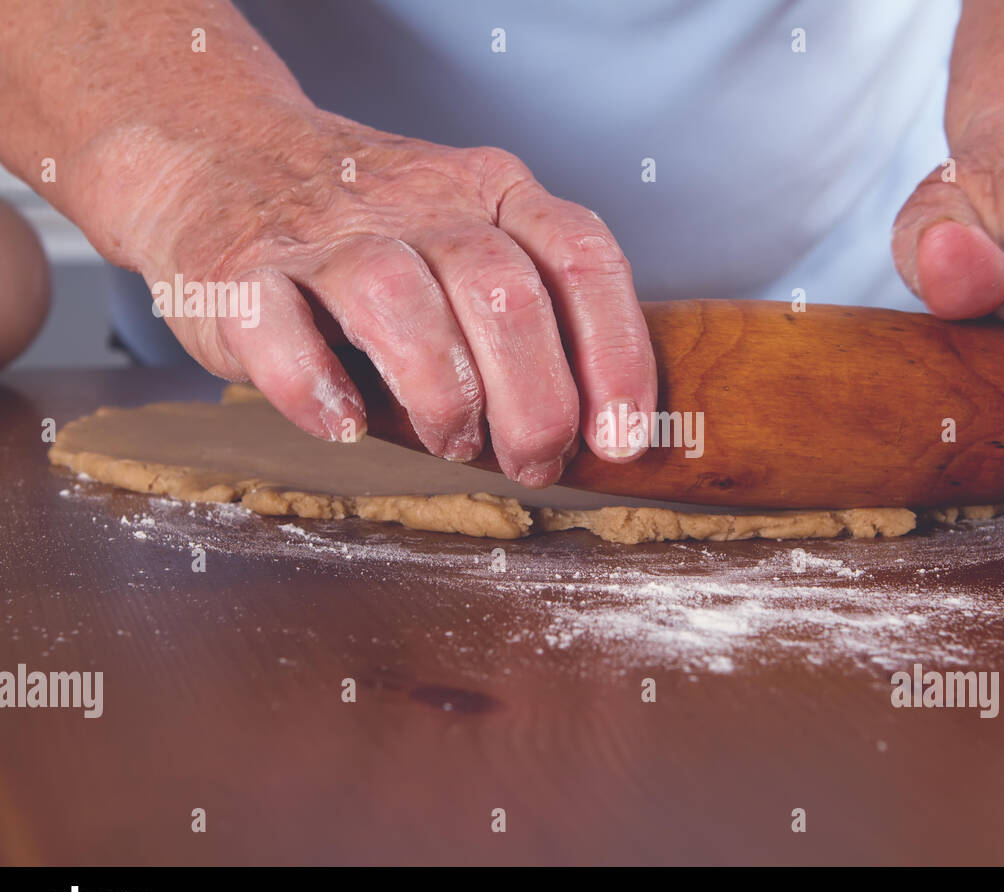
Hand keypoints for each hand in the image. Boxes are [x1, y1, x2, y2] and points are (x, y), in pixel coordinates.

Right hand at [90, 106, 655, 486]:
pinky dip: (314, 385)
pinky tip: (345, 423)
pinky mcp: (241, 270)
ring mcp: (325, 233)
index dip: (616, 356)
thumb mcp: (472, 238)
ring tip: (450, 440)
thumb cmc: (373, 233)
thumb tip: (603, 429)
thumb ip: (536, 314)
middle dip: (535, 400)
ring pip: (398, 297)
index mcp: (493, 194)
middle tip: (532, 462)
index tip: (622, 438)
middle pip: (502, 291)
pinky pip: (278, 325)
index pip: (581, 259)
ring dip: (440, 391)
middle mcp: (419, 203)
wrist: (222, 158)